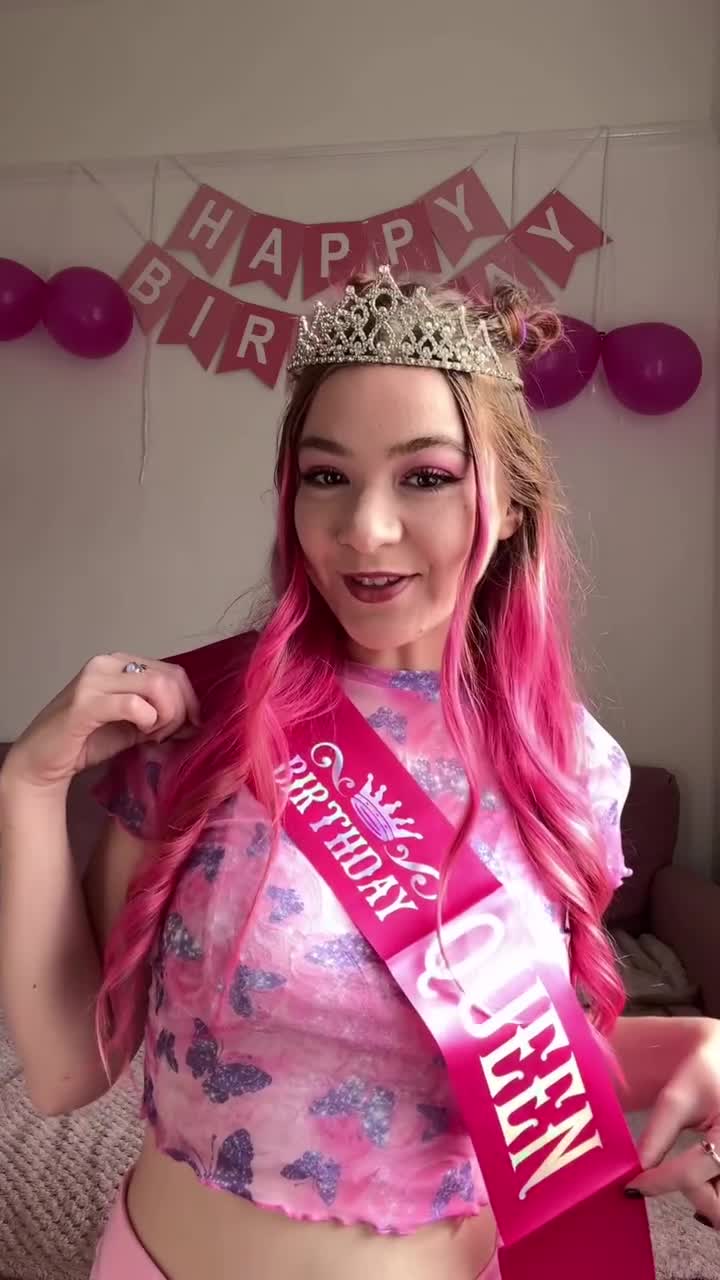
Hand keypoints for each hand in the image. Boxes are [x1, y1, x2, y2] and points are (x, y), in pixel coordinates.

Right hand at [2, 653, 200, 791]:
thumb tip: (196, 720)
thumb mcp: (133, 725)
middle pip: (170, 677)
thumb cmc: (86, 741)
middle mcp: (108, 663)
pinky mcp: (85, 703)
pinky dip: (148, 722)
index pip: (173, 671)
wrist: (42, 760)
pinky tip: (141, 735)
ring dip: (166, 717)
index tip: (187, 727)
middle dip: (180, 711)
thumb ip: (161, 715)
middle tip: (166, 736)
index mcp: (120, 663)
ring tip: (152, 735)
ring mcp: (94, 680)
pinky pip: (134, 705)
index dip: (189, 701)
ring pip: (157, 687)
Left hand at [627, 1018, 719, 1225]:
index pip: (690, 1175)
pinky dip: (712, 1193)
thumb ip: (659, 1133)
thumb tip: (638, 1166)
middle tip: (668, 1175)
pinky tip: (703, 1178)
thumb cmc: (707, 1072)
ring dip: (705, 1198)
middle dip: (690, 1194)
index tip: (633, 1187)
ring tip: (690, 1174)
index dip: (657, 1183)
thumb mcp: (680, 1096)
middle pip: (716, 1204)